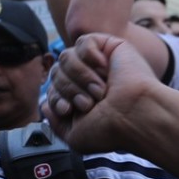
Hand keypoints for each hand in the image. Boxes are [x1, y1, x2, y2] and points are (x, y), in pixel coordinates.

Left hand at [43, 34, 160, 152]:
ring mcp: (98, 63)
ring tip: (99, 91)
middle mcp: (88, 79)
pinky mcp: (110, 47)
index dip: (56, 97)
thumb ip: (56, 123)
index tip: (68, 110)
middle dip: (69, 89)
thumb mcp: (76, 136)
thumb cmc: (110, 130)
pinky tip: (104, 68)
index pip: (53, 89)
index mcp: (81, 97)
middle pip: (56, 72)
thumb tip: (44, 105)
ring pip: (66, 57)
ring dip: (81, 76)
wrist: (134, 116)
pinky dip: (89, 56)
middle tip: (89, 103)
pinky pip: (83, 42)